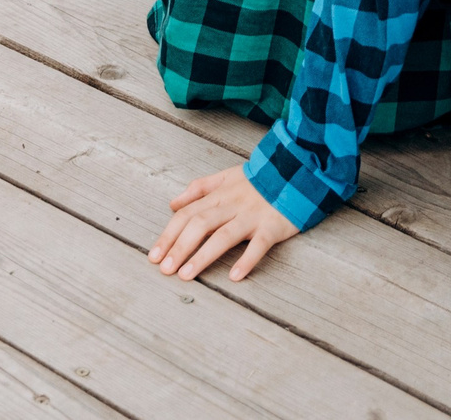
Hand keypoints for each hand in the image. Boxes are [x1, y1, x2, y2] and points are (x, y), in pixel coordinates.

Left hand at [147, 165, 298, 280]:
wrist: (297, 172)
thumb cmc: (259, 180)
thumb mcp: (226, 176)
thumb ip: (198, 189)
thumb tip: (173, 205)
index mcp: (218, 195)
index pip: (186, 214)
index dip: (168, 235)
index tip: (154, 256)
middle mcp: (232, 205)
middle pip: (200, 224)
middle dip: (180, 247)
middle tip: (165, 270)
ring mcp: (252, 216)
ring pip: (224, 236)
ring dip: (203, 256)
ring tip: (187, 275)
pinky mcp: (273, 226)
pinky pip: (259, 245)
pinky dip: (247, 260)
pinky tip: (234, 276)